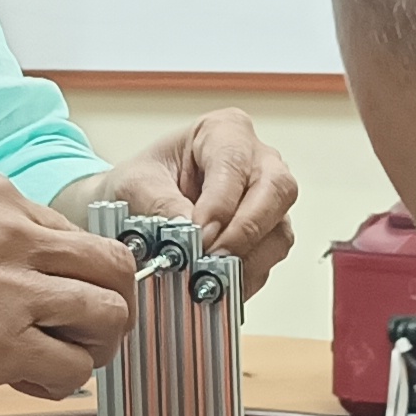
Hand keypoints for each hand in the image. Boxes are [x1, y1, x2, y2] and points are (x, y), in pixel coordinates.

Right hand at [0, 175, 137, 400]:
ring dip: (96, 345)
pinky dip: (62, 380)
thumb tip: (51, 279)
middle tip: (92, 332)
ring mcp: (11, 287)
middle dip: (113, 305)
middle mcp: (13, 233)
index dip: (80, 276)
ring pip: (108, 315)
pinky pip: (72, 365)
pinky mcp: (3, 341)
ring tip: (64, 358)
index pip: (80, 234)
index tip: (64, 301)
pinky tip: (29, 379)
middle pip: (115, 267)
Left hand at [76, 110, 299, 294]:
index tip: (200, 234)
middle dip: (245, 231)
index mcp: (225, 132)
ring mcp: (268, 200)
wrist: (136, 207)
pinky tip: (217, 283)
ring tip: (211, 276)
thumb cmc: (141, 182)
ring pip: (280, 230)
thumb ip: (159, 203)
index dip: (221, 203)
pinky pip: (270, 258)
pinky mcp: (267, 235)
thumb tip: (187, 229)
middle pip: (276, 191)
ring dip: (247, 259)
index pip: (236, 163)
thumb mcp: (135, 184)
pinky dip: (245, 276)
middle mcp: (257, 162)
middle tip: (212, 259)